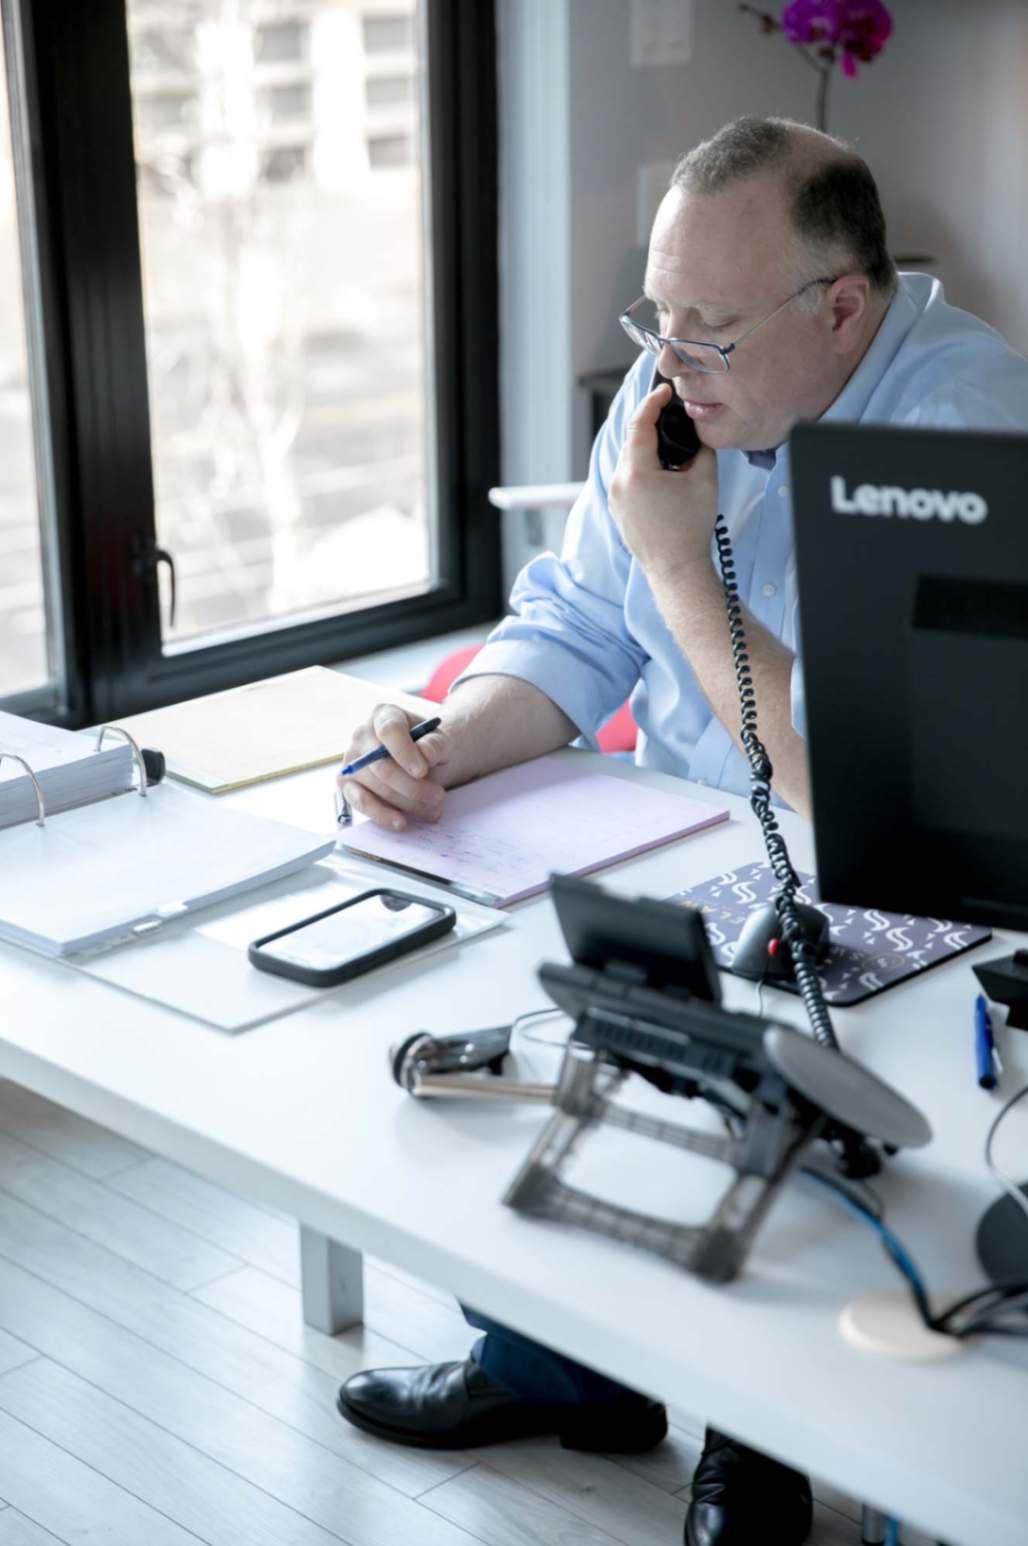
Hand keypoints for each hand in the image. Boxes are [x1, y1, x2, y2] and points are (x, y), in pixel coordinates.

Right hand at [337, 704, 448, 829]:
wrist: (420, 761)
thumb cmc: (427, 747)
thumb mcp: (440, 741)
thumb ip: (436, 744)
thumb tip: (426, 754)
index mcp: (384, 715)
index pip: (390, 730)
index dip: (405, 752)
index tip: (422, 771)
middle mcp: (362, 735)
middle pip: (383, 766)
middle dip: (413, 787)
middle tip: (438, 797)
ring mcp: (352, 760)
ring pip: (378, 788)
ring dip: (407, 804)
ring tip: (433, 809)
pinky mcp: (347, 784)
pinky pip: (361, 802)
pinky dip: (382, 815)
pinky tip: (401, 822)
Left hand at [608, 382, 718, 579]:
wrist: (676, 569)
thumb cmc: (690, 529)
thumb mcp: (705, 481)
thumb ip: (701, 448)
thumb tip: (695, 432)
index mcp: (637, 473)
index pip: (640, 424)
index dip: (652, 402)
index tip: (663, 392)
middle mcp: (619, 483)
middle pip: (631, 439)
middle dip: (649, 423)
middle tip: (668, 413)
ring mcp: (615, 498)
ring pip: (627, 459)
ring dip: (645, 446)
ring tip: (667, 443)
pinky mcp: (618, 510)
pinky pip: (626, 478)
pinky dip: (640, 467)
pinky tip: (659, 469)